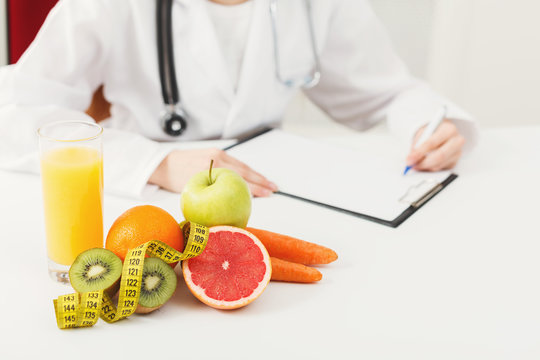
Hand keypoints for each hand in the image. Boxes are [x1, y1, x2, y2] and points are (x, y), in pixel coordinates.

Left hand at [149, 148, 277, 196]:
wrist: (162, 163)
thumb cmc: (173, 180)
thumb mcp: (192, 192)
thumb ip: (210, 198)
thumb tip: (227, 213)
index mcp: (211, 168)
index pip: (238, 178)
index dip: (254, 188)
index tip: (266, 194)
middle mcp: (216, 158)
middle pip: (244, 171)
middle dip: (261, 181)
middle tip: (273, 189)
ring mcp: (217, 154)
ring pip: (242, 166)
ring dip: (256, 175)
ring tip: (269, 184)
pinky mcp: (216, 152)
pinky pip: (235, 162)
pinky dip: (246, 170)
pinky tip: (253, 177)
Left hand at [405, 119, 464, 171]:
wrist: (443, 133)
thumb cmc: (432, 132)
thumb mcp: (424, 133)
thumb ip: (418, 144)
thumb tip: (411, 158)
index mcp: (449, 130)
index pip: (432, 143)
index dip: (419, 152)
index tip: (409, 158)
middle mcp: (457, 141)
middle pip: (440, 156)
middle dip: (423, 163)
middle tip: (412, 165)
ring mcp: (457, 153)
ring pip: (439, 165)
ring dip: (425, 167)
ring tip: (415, 165)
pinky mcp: (454, 162)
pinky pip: (440, 169)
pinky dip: (429, 169)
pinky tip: (424, 164)